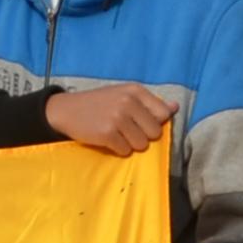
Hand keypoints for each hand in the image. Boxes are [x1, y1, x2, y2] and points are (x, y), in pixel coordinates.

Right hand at [42, 82, 179, 155]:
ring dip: (130, 144)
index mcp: (135, 90)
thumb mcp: (124, 95)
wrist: (66, 110)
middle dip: (143, 135)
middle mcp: (128, 102)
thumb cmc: (98, 103)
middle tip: (126, 130)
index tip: (140, 122)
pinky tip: (107, 139)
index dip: (153, 122)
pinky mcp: (107, 134)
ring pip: (142, 144)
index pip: (163, 114)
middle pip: (155, 132)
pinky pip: (125, 151)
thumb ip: (149, 103)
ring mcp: (118, 118)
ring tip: (116, 134)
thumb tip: (175, 108)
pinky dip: (118, 149)